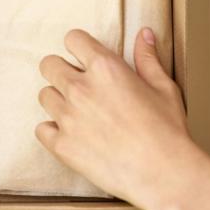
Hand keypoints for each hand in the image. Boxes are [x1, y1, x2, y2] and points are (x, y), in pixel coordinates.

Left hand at [36, 28, 209, 209]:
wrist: (164, 174)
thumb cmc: (168, 131)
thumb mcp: (163, 87)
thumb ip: (148, 58)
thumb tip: (144, 34)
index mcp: (105, 68)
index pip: (73, 39)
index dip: (78, 46)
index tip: (83, 56)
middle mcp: (81, 88)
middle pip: (49, 64)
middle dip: (60, 70)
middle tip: (77, 84)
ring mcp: (68, 117)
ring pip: (44, 96)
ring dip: (58, 100)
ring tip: (77, 112)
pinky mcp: (62, 145)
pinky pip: (41, 129)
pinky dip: (52, 131)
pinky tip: (70, 134)